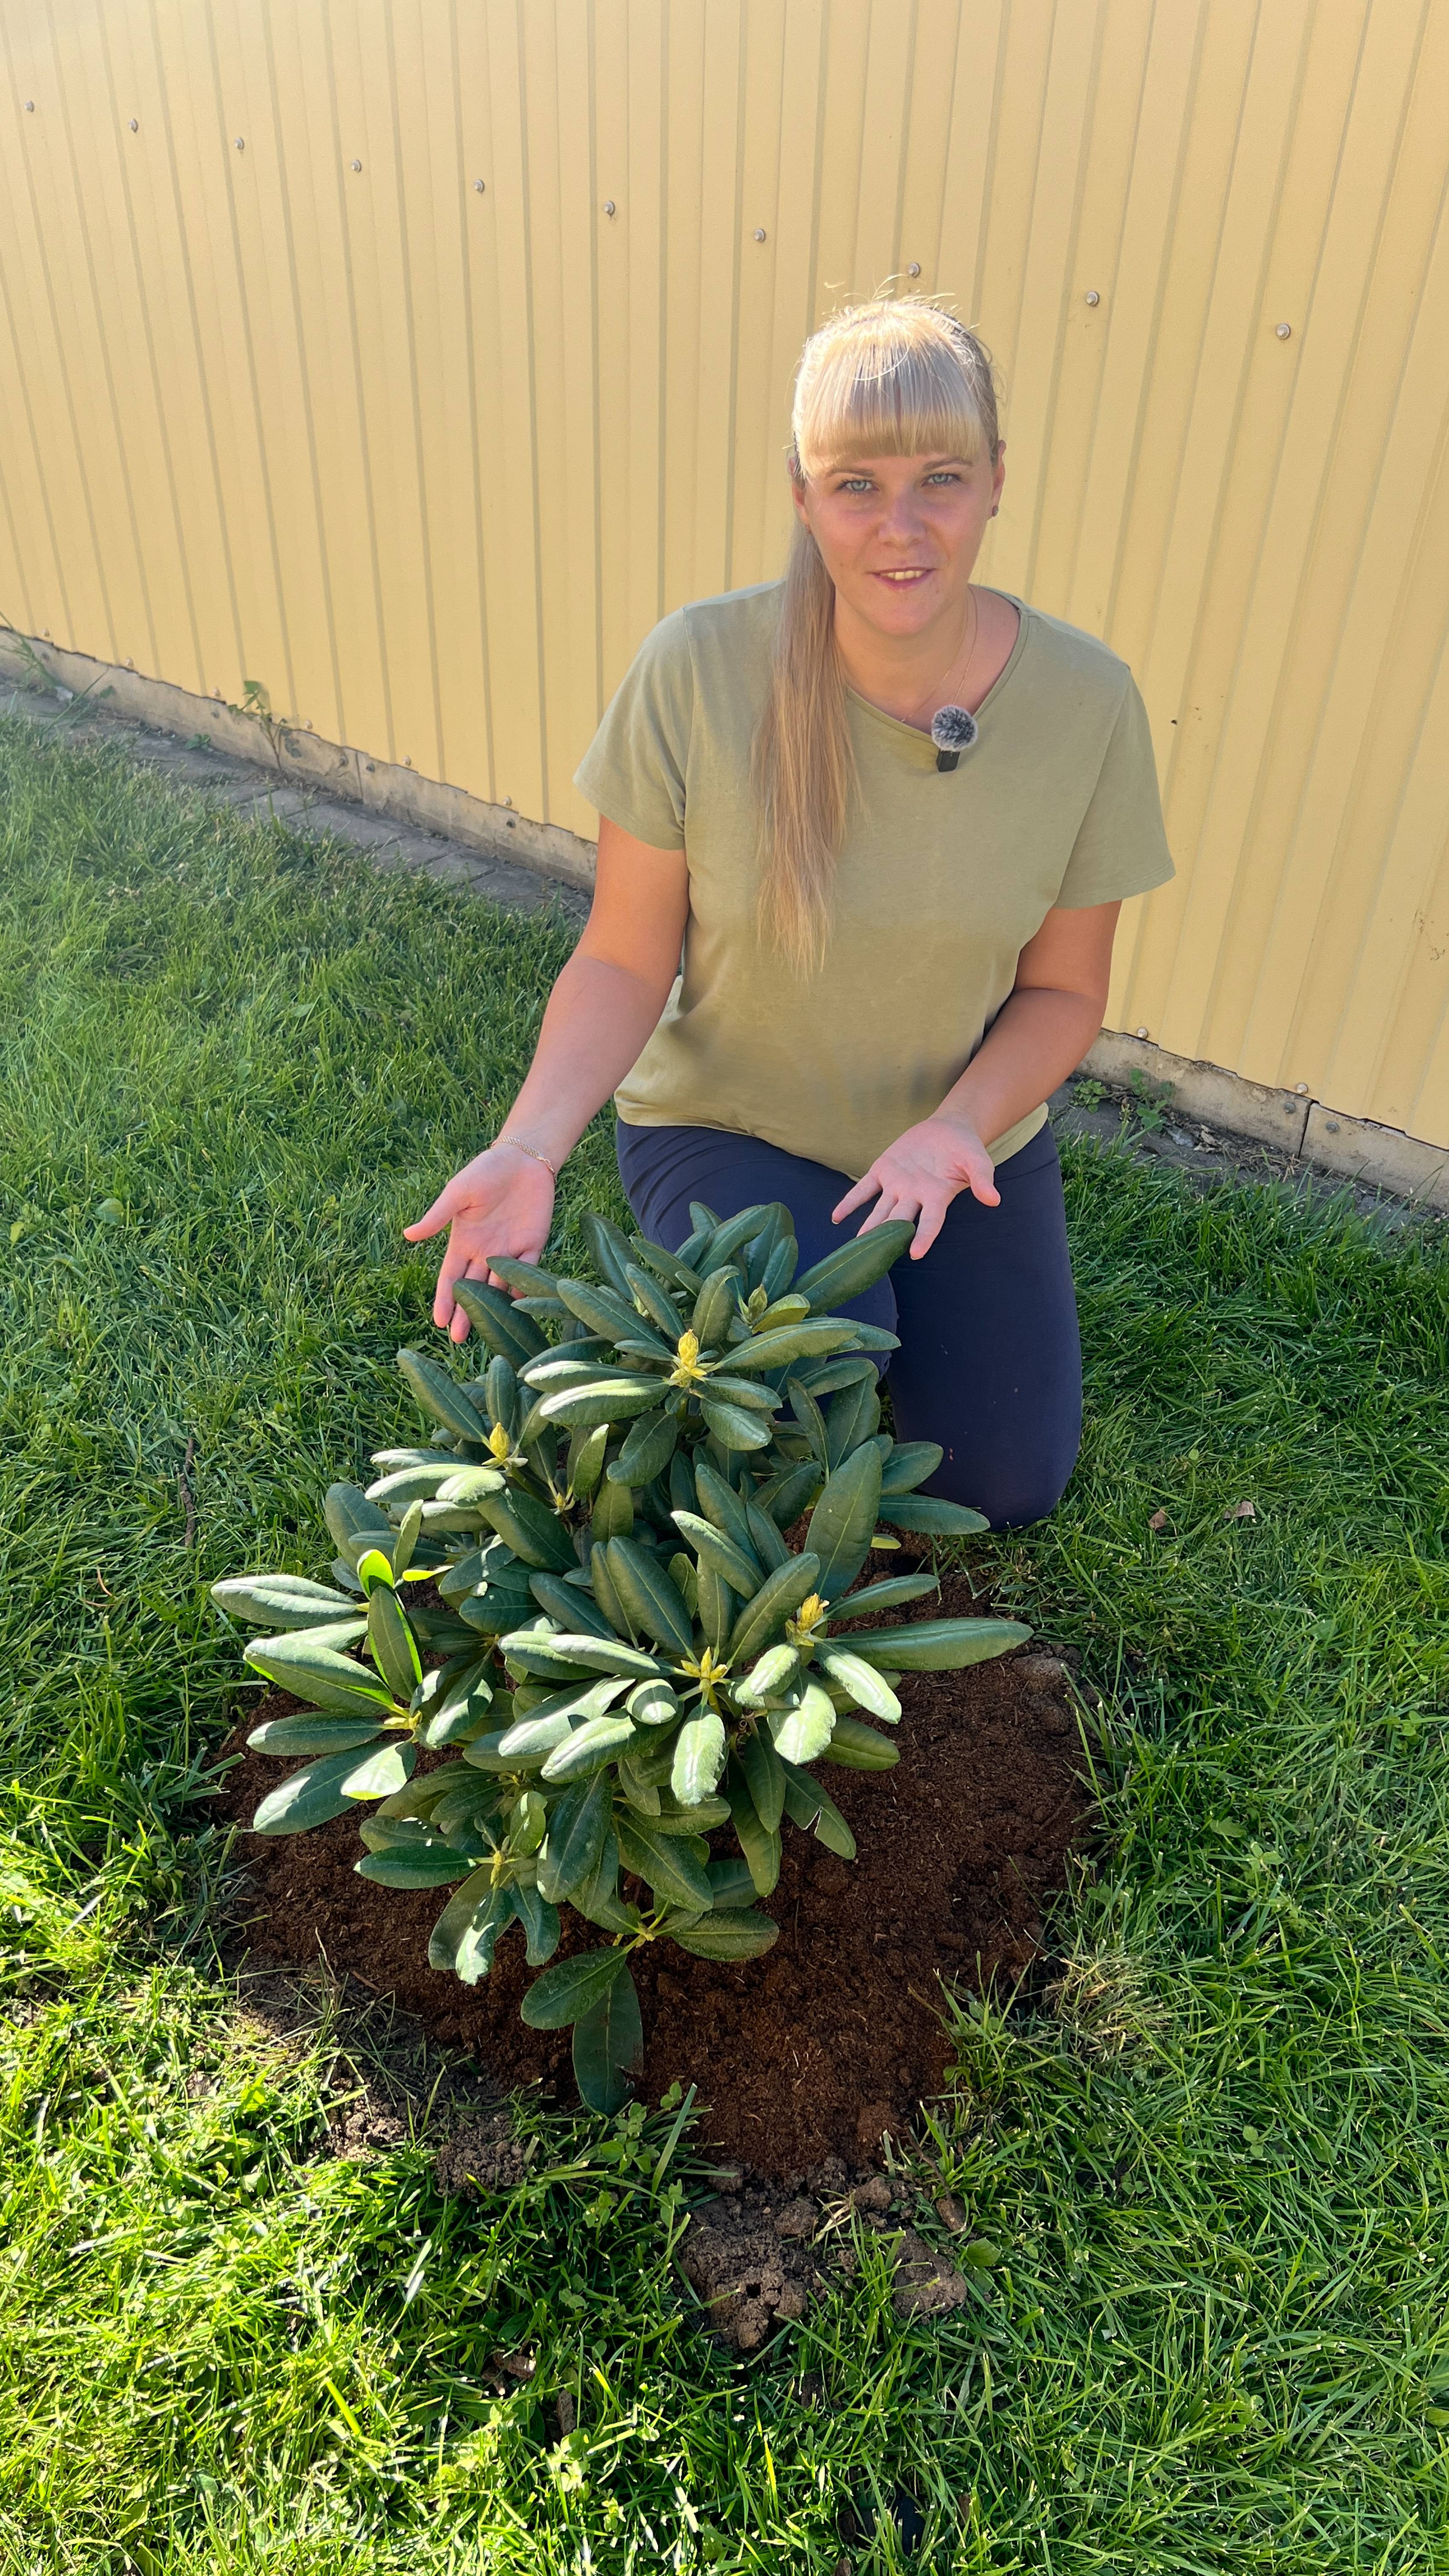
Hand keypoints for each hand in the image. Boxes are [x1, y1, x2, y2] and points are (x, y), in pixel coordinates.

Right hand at [403, 1143, 556, 1341]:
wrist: (522, 1158)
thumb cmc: (485, 1172)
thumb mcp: (457, 1193)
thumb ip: (437, 1217)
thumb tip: (408, 1236)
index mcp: (463, 1241)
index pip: (451, 1277)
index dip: (445, 1299)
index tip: (439, 1321)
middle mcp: (485, 1252)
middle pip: (473, 1289)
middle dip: (466, 1313)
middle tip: (459, 1340)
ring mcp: (509, 1250)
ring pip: (499, 1286)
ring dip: (493, 1308)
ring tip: (487, 1332)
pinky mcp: (533, 1245)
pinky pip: (527, 1271)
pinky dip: (522, 1288)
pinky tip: (517, 1308)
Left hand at [831, 1112, 998, 1257]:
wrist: (949, 1129)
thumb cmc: (966, 1150)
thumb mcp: (978, 1161)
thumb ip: (982, 1179)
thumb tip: (994, 1199)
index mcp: (937, 1197)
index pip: (931, 1222)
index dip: (924, 1237)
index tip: (916, 1253)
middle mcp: (915, 1197)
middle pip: (900, 1221)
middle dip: (888, 1238)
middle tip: (875, 1257)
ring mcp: (897, 1185)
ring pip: (880, 1211)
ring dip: (868, 1227)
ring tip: (855, 1247)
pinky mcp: (883, 1171)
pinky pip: (864, 1189)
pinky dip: (850, 1202)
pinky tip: (836, 1217)